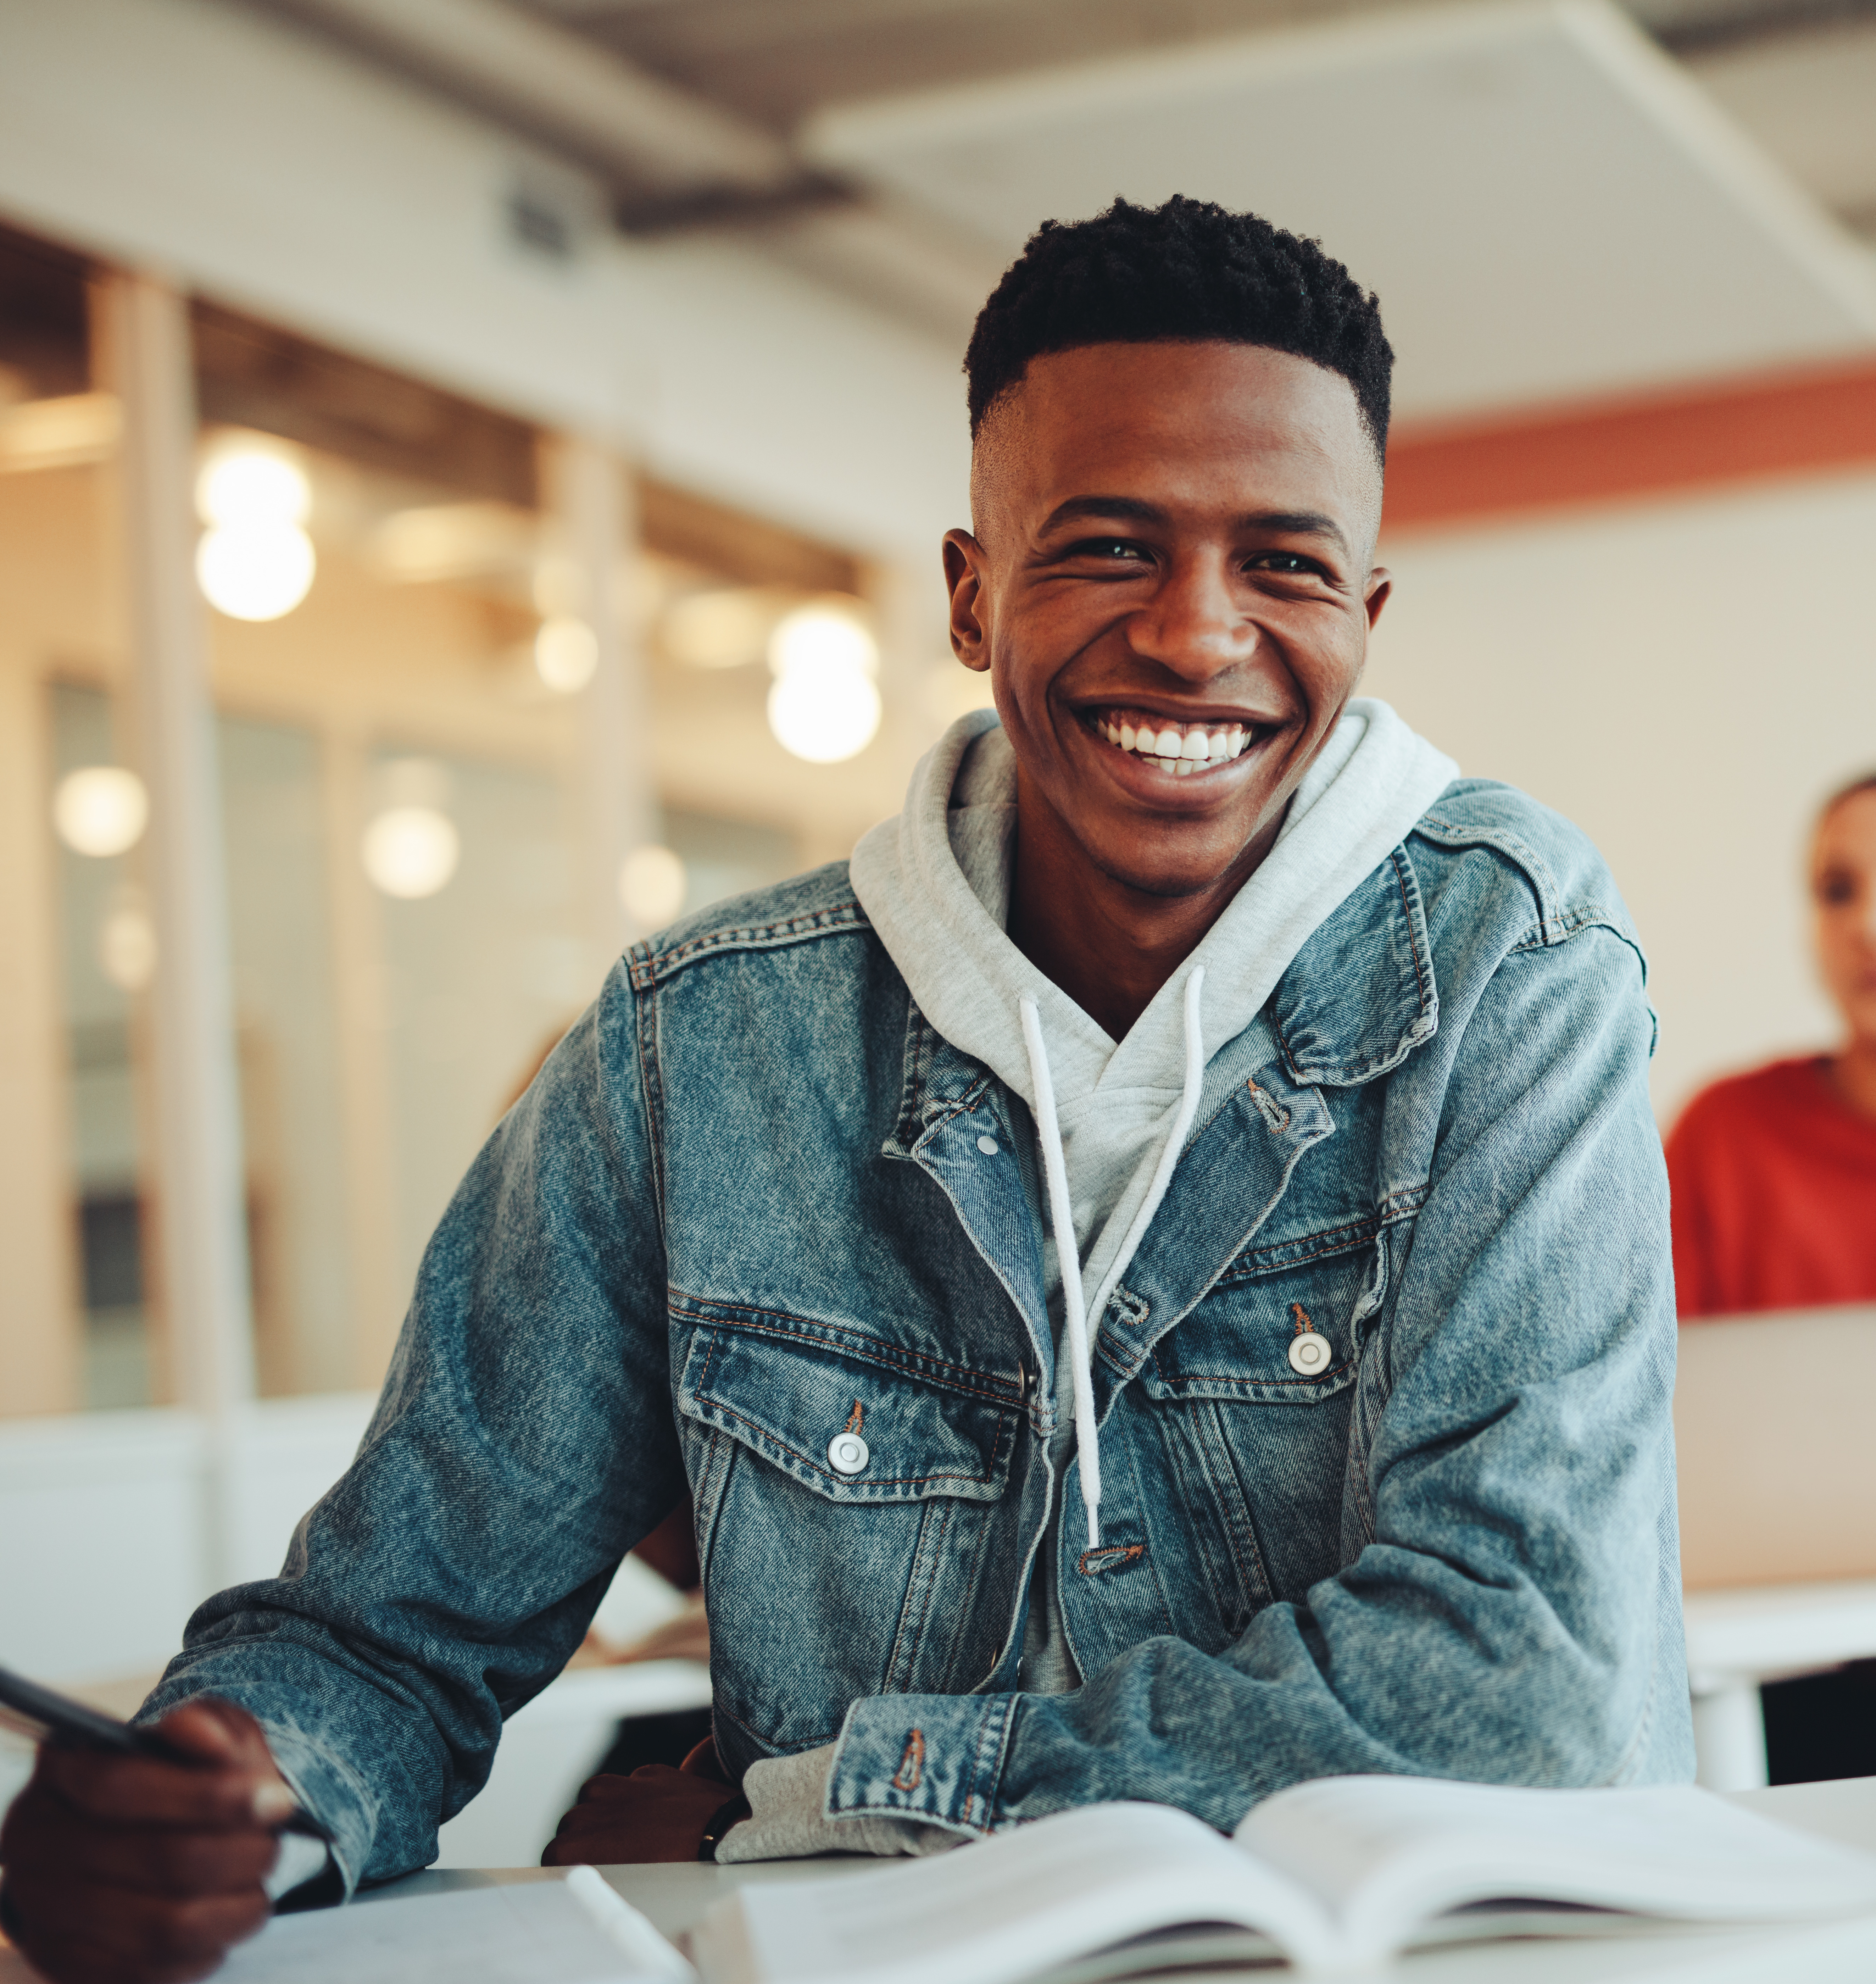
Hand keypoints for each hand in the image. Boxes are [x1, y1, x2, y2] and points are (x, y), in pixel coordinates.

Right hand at [0, 1699, 298, 1983]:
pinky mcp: (68, 1964)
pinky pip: (152, 1969)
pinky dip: (206, 1947)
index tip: (276, 1801)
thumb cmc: (168, 1772)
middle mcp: (38, 1845)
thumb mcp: (191, 1731)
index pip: (124, 1786)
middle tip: (274, 1847)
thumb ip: (203, 1728)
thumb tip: (213, 1743)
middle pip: (158, 1860)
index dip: (208, 1796)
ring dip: (233, 1908)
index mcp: (60, 1773)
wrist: (127, 1831)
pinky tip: (223, 1918)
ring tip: (259, 1888)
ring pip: (162, 1925)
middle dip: (239, 1854)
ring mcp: (48, 1912)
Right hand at [542, 1752, 744, 1866]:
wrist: (724, 1837)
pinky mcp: (651, 1773)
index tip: (582, 1871)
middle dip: (585, 1835)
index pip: (554, 1853)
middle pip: (572, 1822)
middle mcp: (595, 1806)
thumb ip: (598, 1871)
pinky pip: (632, 1783)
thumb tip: (585, 1873)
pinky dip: (638, 1796)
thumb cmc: (676, 1872)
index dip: (568, 1864)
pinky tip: (657, 1815)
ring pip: (595, 1795)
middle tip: (610, 1856)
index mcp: (581, 1839)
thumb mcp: (625, 1883)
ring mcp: (624, 1784)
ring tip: (631, 1833)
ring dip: (606, 1810)